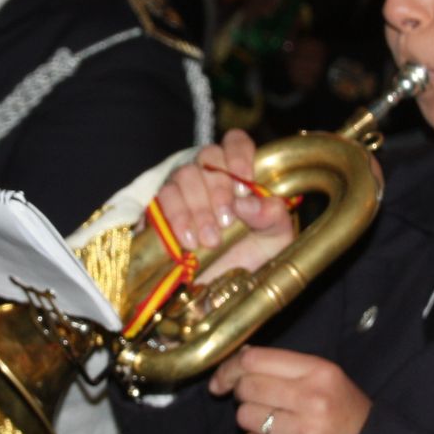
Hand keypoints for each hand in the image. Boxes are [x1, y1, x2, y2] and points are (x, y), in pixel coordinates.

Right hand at [154, 129, 294, 279]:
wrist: (216, 291)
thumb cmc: (248, 258)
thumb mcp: (274, 241)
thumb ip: (273, 216)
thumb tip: (248, 201)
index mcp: (238, 173)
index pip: (235, 142)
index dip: (239, 155)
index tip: (244, 186)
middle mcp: (208, 174)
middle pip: (208, 155)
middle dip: (219, 188)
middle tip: (227, 220)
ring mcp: (182, 188)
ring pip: (185, 175)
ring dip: (199, 207)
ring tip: (210, 239)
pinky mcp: (159, 208)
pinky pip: (163, 199)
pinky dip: (177, 218)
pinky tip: (188, 240)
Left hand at [209, 345, 369, 433]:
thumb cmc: (345, 417)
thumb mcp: (327, 380)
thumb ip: (287, 367)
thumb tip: (240, 358)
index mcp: (320, 372)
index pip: (255, 359)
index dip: (229, 368)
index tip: (222, 381)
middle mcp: (312, 400)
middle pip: (246, 388)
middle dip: (243, 397)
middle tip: (261, 406)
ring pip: (244, 419)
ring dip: (251, 424)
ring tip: (275, 429)